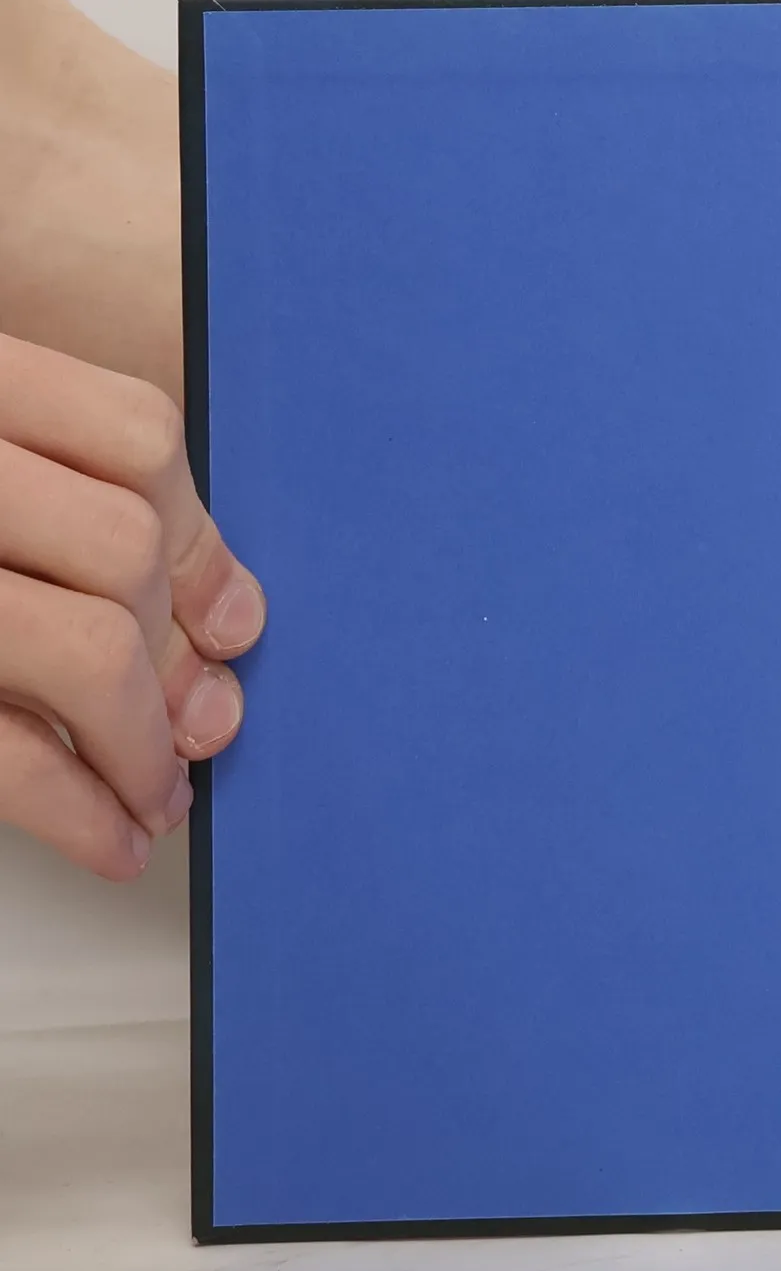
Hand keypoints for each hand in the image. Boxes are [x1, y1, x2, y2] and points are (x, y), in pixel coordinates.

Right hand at [0, 333, 263, 878]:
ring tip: (154, 793)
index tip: (220, 620)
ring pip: (81, 647)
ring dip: (140, 745)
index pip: (133, 432)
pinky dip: (83, 810)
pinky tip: (116, 838)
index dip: (194, 537)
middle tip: (189, 727)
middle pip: (121, 546)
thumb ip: (59, 505)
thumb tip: (231, 624)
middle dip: (172, 654)